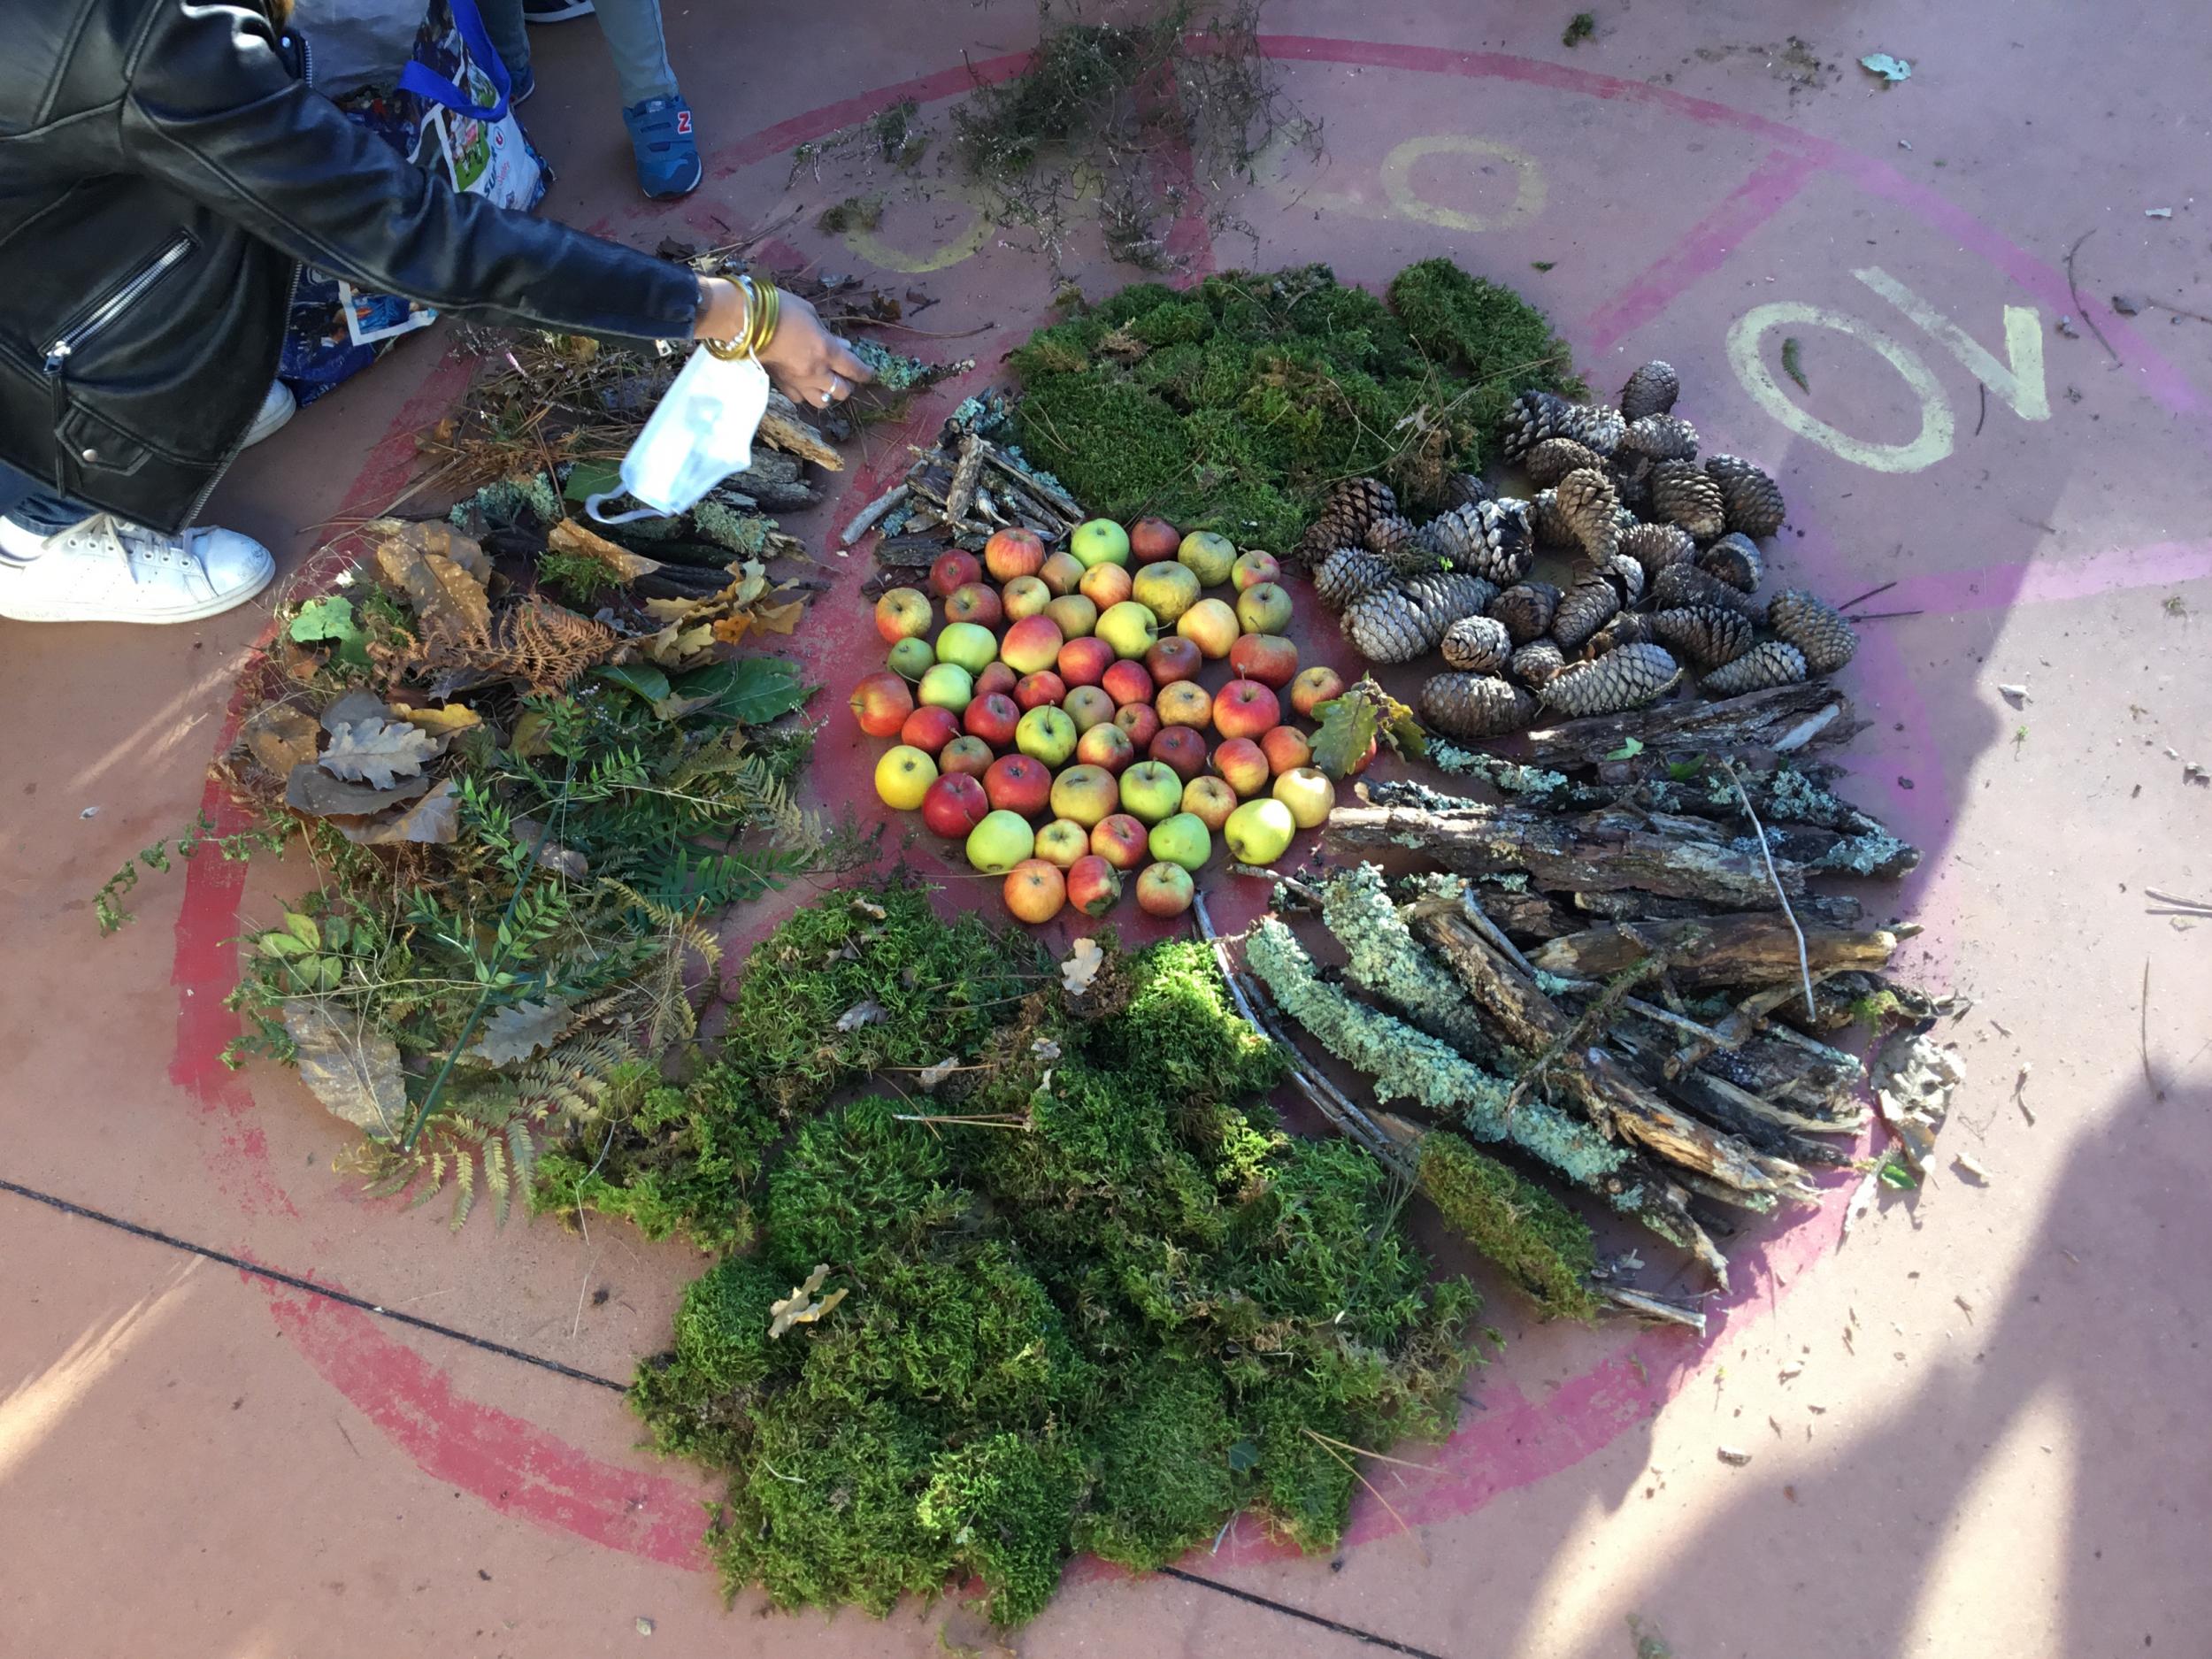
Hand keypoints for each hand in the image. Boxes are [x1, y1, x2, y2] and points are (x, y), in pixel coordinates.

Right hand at [695, 279, 871, 408]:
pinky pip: (799, 399)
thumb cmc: (780, 308)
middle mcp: (816, 371)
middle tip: (844, 375)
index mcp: (826, 350)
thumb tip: (841, 345)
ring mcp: (798, 381)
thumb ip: (827, 332)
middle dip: (847, 384)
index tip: (870, 373)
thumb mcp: (810, 313)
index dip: (865, 373)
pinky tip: (804, 384)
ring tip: (825, 384)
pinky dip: (805, 394)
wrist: (746, 321)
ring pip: (822, 402)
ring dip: (828, 394)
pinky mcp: (781, 385)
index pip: (854, 369)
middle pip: (841, 391)